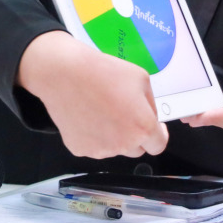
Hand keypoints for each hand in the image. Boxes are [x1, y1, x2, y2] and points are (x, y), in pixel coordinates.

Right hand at [17, 31, 167, 158]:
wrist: (64, 73)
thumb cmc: (103, 71)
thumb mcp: (141, 78)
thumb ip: (150, 104)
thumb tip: (150, 117)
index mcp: (143, 127)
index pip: (158, 146)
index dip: (157, 135)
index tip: (152, 127)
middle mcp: (123, 145)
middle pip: (136, 149)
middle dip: (134, 135)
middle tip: (122, 113)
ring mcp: (100, 150)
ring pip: (114, 148)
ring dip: (113, 136)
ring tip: (100, 110)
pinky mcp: (80, 150)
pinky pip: (93, 146)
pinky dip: (93, 136)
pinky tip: (86, 116)